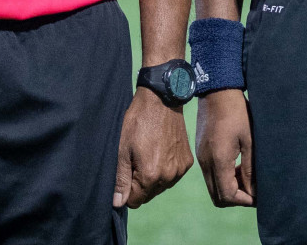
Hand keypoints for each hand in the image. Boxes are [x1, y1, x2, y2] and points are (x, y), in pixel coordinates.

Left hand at [113, 89, 193, 208]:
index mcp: (150, 175)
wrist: (162, 101)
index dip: (127, 191)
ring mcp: (180, 169)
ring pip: (161, 187)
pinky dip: (166, 170)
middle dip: (140, 185)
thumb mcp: (122, 150)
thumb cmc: (138, 123)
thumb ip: (121, 180)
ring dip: (154, 178)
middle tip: (137, 161)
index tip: (127, 172)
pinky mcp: (187, 162)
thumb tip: (118, 204)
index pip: (135, 201)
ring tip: (149, 155)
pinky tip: (161, 152)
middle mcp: (168, 177)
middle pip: (148, 195)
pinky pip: (173, 176)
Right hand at [195, 89, 253, 206]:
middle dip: (236, 198)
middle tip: (252, 189)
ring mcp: (201, 158)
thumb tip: (254, 190)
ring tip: (246, 175)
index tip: (258, 196)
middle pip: (218, 197)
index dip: (244, 200)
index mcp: (218, 160)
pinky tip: (236, 165)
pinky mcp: (201, 152)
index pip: (227, 195)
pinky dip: (223, 177)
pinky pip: (210, 175)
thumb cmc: (237, 112)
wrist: (217, 91)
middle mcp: (206, 163)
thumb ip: (250, 168)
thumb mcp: (249, 140)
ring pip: (213, 187)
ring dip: (230, 187)